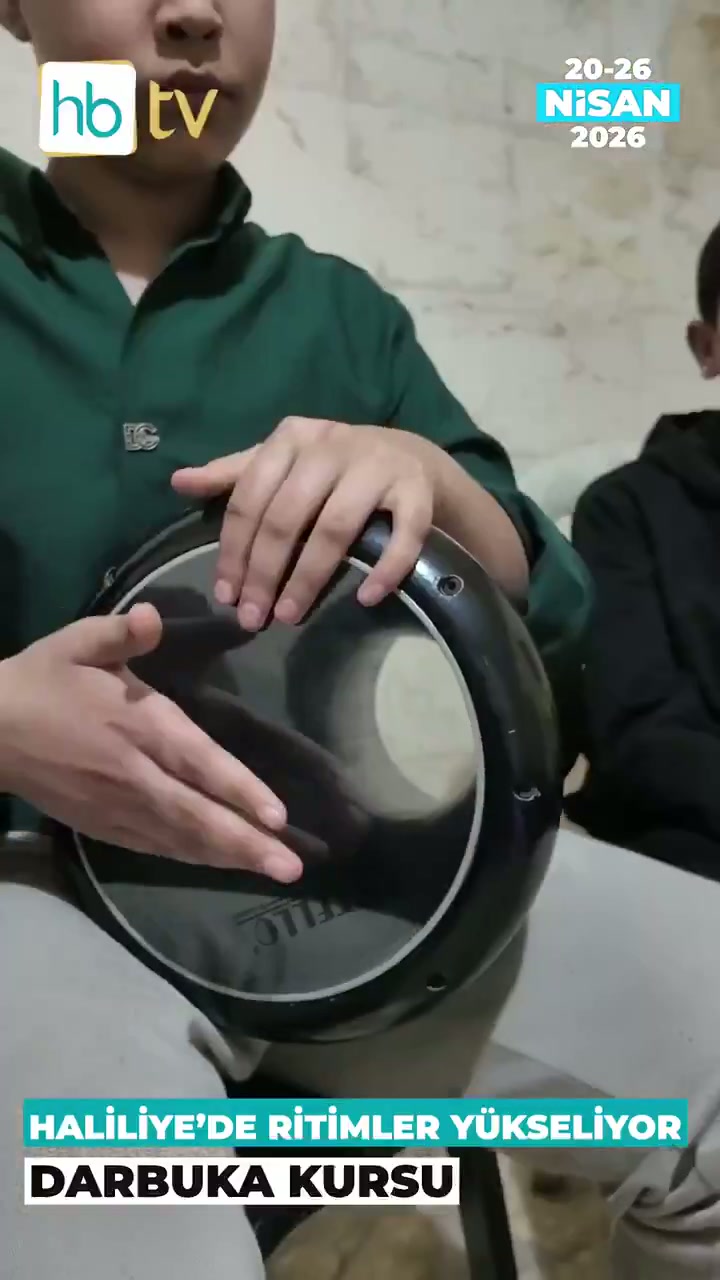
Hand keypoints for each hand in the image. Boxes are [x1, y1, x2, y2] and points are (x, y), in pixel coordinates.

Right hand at [0, 605, 302, 881]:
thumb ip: (120, 633)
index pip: (199, 763)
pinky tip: (224, 865)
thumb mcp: (78, 643)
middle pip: (198, 816)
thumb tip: (151, 616)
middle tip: (293, 867)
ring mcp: (119, 808)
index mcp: (138, 726)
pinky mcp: (104, 826)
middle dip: (248, 843)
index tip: (277, 816)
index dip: (239, 790)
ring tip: (274, 871)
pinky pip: (157, 848)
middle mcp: (136, 775)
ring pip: (182, 840)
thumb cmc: (43, 680)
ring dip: (230, 857)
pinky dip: (193, 858)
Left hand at [172, 418, 438, 629]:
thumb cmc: (335, 468)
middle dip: (264, 571)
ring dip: (309, 577)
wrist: (412, 458)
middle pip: (286, 515)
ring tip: (290, 615)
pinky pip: (404, 533)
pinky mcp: (417, 491)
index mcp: (293, 439)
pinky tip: (365, 598)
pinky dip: (386, 568)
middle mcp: (333, 447)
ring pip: (335, 527)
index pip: (251, 497)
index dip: (234, 550)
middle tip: (253, 618)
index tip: (226, 595)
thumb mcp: (283, 463)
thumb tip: (178, 482)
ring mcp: (378, 467)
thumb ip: (234, 475)